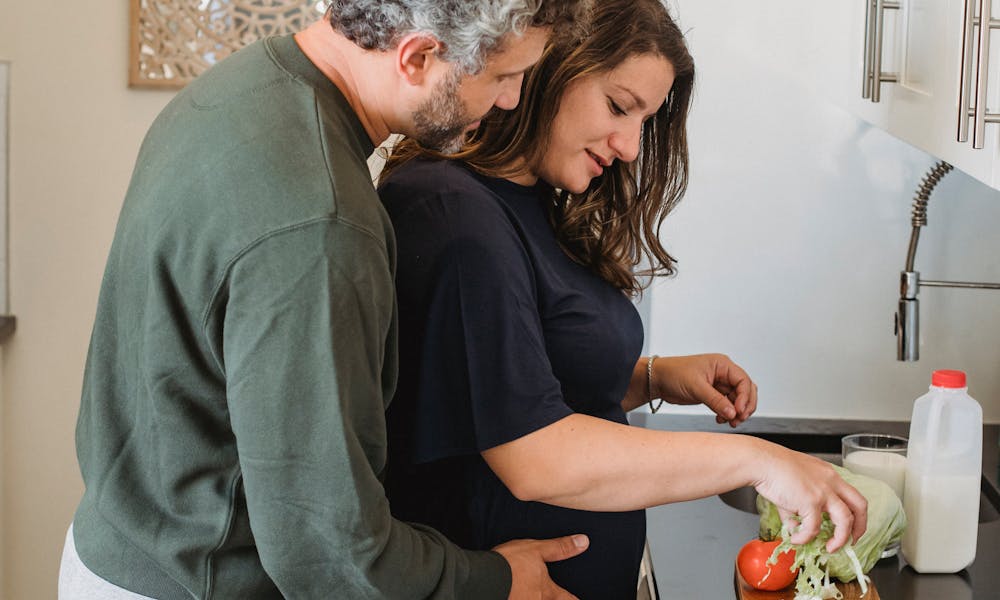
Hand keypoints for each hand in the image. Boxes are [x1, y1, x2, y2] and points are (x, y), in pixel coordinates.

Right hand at [493, 534, 588, 599]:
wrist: (482, 576)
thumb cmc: (510, 562)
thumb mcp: (537, 549)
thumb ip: (560, 548)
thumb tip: (584, 542)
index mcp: (546, 591)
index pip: (567, 599)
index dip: (574, 599)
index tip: (577, 599)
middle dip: (552, 598)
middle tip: (550, 594)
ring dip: (531, 596)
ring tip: (527, 592)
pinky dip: (517, 597)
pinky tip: (513, 594)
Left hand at [652, 354, 756, 426]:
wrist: (657, 380)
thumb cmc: (673, 374)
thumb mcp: (696, 387)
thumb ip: (716, 400)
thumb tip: (733, 413)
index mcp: (722, 365)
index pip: (743, 381)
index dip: (745, 397)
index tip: (739, 411)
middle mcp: (723, 373)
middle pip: (746, 391)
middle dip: (745, 406)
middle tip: (738, 419)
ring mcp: (719, 384)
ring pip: (738, 400)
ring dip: (737, 412)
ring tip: (730, 422)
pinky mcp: (713, 394)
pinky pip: (727, 405)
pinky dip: (727, 413)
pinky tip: (720, 420)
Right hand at [752, 443, 867, 552]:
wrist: (761, 462)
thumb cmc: (772, 467)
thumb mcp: (793, 483)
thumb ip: (798, 506)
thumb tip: (795, 526)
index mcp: (828, 474)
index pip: (852, 494)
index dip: (854, 513)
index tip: (849, 526)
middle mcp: (831, 482)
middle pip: (860, 506)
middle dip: (860, 527)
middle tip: (852, 540)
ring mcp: (823, 492)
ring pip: (845, 521)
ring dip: (840, 539)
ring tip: (831, 548)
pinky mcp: (811, 502)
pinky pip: (813, 528)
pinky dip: (805, 538)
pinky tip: (797, 539)